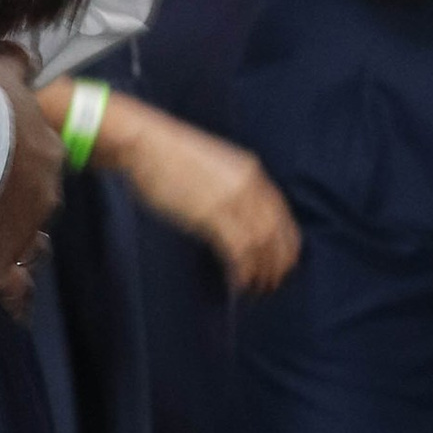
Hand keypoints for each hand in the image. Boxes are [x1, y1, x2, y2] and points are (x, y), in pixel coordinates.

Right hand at [0, 51, 62, 317]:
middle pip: (38, 206)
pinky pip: (13, 291)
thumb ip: (16, 61)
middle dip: (19, 207)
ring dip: (18, 251)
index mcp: (45, 151)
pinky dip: (14, 301)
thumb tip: (23, 53)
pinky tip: (13, 311)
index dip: (21, 166)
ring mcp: (21, 231)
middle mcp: (43, 195)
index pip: (42, 163)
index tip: (1, 166)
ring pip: (31, 250)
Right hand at [106, 110, 301, 292]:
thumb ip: (230, 185)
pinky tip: (239, 282)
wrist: (146, 144)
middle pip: (276, 232)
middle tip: (273, 283)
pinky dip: (242, 271)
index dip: (286, 242)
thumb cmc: (169, 155)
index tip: (284, 260)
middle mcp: (248, 187)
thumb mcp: (213, 164)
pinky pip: (238, 251)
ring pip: (261, 245)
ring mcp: (231, 201)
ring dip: (262, 271)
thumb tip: (235, 213)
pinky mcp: (211, 216)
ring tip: (258, 288)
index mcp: (251, 172)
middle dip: (278, 262)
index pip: (281, 213)